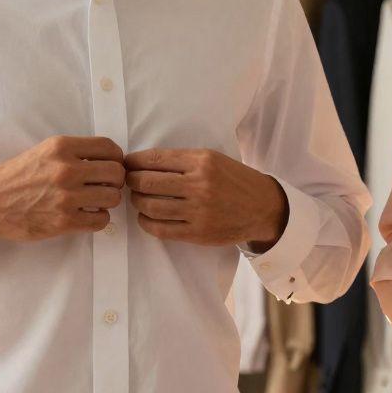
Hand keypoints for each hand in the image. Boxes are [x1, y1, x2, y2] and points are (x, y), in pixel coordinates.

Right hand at [0, 136, 123, 240]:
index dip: (116, 158)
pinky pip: (101, 220)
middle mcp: (66, 170)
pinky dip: (99, 219)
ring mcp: (66, 197)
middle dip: (114, 180)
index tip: (110, 165)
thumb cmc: (16, 177)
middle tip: (104, 186)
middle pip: (116, 173)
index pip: (109, 148)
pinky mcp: (64, 221)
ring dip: (107, 201)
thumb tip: (108, 160)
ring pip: (113, 197)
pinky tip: (87, 215)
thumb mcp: (44, 151)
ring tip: (94, 201)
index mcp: (61, 147)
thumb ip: (74, 152)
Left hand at [124, 148, 286, 249]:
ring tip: (138, 198)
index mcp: (202, 161)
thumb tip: (142, 163)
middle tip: (129, 181)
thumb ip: (182, 160)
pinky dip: (145, 222)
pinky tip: (146, 216)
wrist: (263, 207)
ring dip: (137, 201)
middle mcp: (200, 185)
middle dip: (131, 180)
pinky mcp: (198, 233)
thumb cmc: (235, 180)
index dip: (134, 161)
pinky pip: (160, 229)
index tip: (128, 164)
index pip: (155, 159)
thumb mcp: (214, 159)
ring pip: (150, 206)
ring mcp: (198, 211)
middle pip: (147, 182)